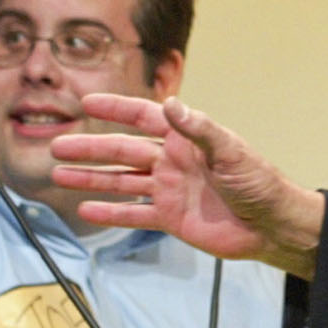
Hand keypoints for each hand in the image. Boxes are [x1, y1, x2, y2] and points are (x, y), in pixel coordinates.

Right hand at [50, 93, 324, 277]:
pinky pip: (134, 214)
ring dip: (91, 178)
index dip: (116, 109)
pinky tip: (85, 210)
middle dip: (90, 148)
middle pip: (122, 151)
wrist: (271, 225)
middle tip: (56, 146)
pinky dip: (110, 213)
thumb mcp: (229, 150)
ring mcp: (169, 189)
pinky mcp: (170, 217)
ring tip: (59, 175)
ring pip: (121, 182)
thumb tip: (173, 102)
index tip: (87, 102)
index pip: (144, 116)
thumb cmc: (257, 182)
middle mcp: (171, 161)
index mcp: (186, 138)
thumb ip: (198, 129)